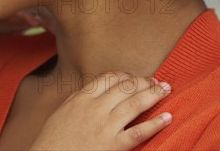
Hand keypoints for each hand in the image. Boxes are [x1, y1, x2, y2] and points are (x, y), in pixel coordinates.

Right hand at [31, 72, 172, 149]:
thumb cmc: (53, 140)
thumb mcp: (62, 113)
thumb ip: (79, 100)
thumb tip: (93, 92)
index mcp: (81, 99)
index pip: (108, 78)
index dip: (125, 75)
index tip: (134, 77)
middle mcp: (95, 108)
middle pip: (125, 88)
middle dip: (144, 82)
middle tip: (157, 81)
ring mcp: (105, 126)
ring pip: (135, 104)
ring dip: (154, 95)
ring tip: (166, 90)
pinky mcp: (114, 145)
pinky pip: (139, 132)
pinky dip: (155, 124)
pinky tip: (167, 117)